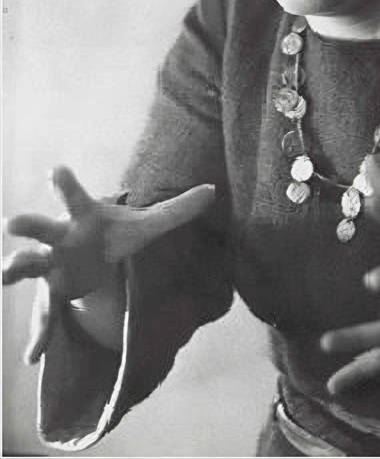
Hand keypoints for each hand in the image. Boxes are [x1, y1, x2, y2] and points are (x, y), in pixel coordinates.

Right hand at [3, 166, 215, 362]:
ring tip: (5, 273)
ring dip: (16, 268)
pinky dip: (39, 335)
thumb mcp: (148, 226)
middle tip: (12, 223)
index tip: (56, 169)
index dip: (65, 182)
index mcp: (84, 216)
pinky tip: (33, 355)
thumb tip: (214, 190)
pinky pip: (42, 315)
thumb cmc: (116, 235)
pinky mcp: (50, 293)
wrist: (97, 258)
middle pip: (41, 227)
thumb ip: (178, 210)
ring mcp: (50, 265)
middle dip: (28, 225)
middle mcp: (61, 237)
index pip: (75, 195)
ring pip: (28, 265)